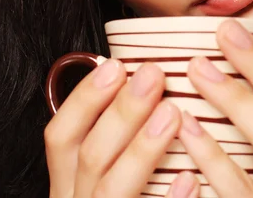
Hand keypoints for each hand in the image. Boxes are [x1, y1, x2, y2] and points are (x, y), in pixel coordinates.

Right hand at [45, 61, 187, 196]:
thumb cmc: (128, 196)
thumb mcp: (105, 171)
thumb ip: (113, 137)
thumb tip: (136, 81)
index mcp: (68, 181)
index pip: (62, 135)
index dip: (84, 99)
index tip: (115, 66)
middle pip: (91, 157)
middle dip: (122, 113)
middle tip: (153, 75)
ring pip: (112, 190)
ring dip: (141, 149)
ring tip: (173, 114)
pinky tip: (190, 177)